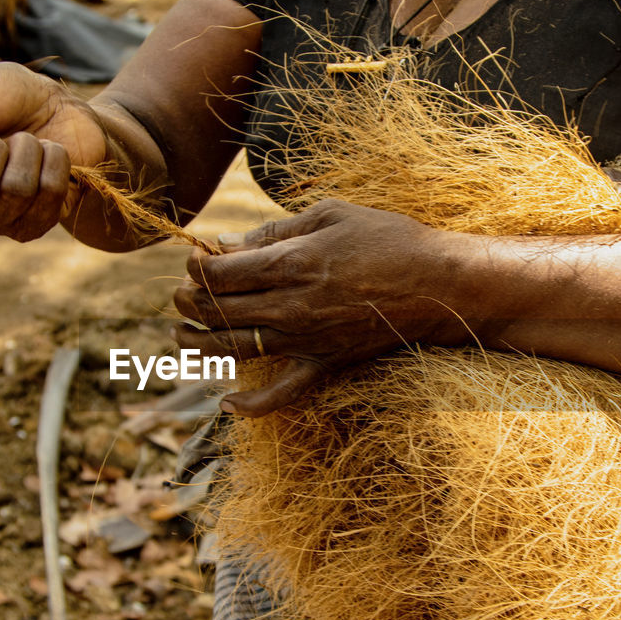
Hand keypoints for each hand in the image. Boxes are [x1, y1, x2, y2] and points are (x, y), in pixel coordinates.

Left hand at [173, 199, 476, 415]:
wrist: (441, 284)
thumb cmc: (389, 239)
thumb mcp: (330, 214)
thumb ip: (275, 229)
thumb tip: (229, 244)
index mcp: (291, 263)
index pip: (219, 273)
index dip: (196, 267)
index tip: (195, 259)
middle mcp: (291, 307)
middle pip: (218, 310)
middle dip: (189, 301)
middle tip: (180, 294)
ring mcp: (307, 341)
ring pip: (235, 349)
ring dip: (198, 344)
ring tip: (179, 335)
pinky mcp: (325, 364)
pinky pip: (283, 394)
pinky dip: (252, 406)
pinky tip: (227, 405)